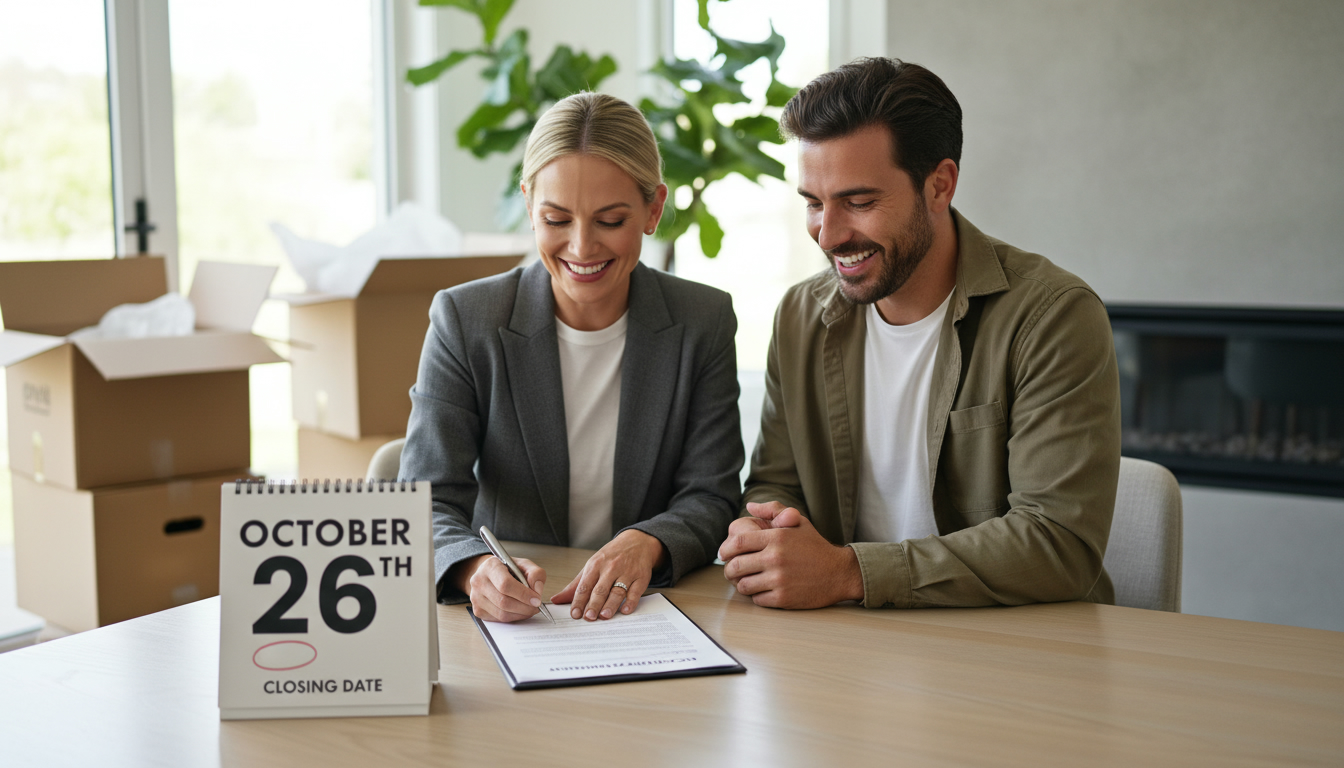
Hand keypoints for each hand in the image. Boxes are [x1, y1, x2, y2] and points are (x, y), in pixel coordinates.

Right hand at [454, 554, 546, 622]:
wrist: (490, 574)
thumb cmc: (508, 569)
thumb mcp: (524, 565)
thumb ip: (535, 574)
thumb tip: (537, 591)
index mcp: (490, 566)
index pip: (505, 584)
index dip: (523, 594)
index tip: (536, 599)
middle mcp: (479, 581)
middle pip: (503, 602)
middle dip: (524, 607)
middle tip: (536, 607)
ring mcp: (476, 597)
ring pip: (501, 614)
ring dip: (520, 614)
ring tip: (530, 609)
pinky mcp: (478, 610)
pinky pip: (498, 619)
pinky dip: (513, 618)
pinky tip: (519, 611)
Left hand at [552, 529, 665, 620]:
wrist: (637, 542)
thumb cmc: (612, 556)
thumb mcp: (592, 565)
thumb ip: (575, 585)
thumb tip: (556, 599)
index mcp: (595, 565)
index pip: (584, 586)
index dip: (579, 601)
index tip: (575, 614)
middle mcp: (611, 568)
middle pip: (600, 589)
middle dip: (594, 604)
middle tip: (588, 617)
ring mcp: (627, 573)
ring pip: (617, 591)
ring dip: (611, 604)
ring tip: (604, 616)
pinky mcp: (641, 578)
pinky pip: (635, 591)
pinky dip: (630, 602)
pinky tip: (625, 610)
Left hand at [718, 501, 863, 608]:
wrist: (839, 573)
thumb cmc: (816, 546)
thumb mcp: (798, 522)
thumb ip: (773, 510)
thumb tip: (750, 506)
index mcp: (777, 538)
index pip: (738, 542)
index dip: (725, 549)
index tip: (724, 554)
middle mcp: (775, 558)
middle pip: (735, 566)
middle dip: (729, 569)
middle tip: (732, 570)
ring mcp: (779, 580)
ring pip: (743, 585)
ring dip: (742, 584)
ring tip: (748, 580)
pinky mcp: (784, 598)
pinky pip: (757, 599)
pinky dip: (757, 596)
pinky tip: (764, 590)